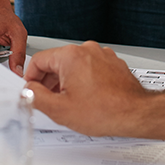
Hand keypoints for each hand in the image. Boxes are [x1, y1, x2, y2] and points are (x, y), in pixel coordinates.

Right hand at [24, 42, 148, 136]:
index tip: (33, 90)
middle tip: (50, 100)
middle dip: (50, 82)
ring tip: (71, 102)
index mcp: (71, 56)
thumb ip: (35, 97)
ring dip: (67, 82)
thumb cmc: (105, 111)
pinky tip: (87, 98)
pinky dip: (84, 80)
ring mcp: (102, 55)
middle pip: (57, 62)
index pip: (38, 60)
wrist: (136, 114)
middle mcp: (87, 50)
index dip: (31, 78)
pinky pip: (90, 68)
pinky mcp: (112, 63)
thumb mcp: (59, 110)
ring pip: (74, 65)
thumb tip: (28, 90)